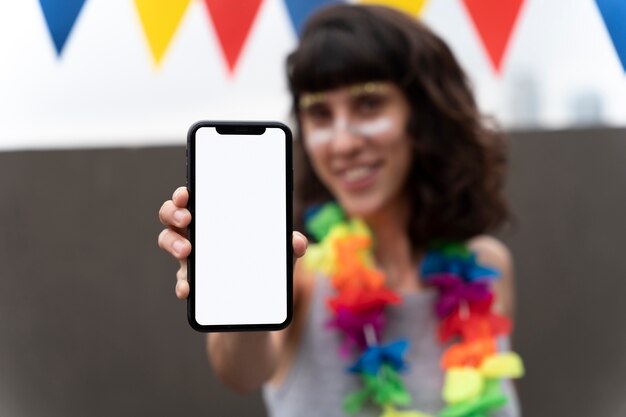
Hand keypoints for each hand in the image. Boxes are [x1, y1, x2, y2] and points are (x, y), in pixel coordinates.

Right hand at [158, 186, 307, 299]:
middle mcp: (197, 234)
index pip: (194, 199)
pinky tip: (188, 288)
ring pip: (168, 242)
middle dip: (173, 213)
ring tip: (187, 251)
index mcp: (216, 219)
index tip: (187, 193)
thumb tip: (298, 242)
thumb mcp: (279, 253)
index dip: (184, 194)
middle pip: (172, 216)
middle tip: (187, 218)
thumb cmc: (263, 264)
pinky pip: (181, 281)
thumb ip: (288, 246)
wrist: (257, 303)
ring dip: (173, 243)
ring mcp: (192, 259)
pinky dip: (182, 284)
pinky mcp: (194, 283)